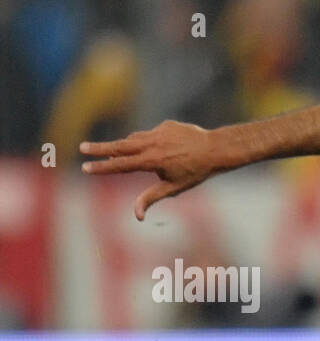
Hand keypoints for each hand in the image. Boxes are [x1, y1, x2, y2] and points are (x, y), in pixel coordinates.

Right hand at [81, 120, 221, 220]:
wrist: (215, 149)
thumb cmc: (195, 172)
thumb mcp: (173, 188)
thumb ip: (151, 198)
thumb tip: (137, 216)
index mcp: (151, 161)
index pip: (120, 165)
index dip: (102, 168)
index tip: (85, 168)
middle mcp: (151, 144)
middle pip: (119, 146)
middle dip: (99, 148)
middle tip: (82, 148)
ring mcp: (158, 132)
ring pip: (135, 139)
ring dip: (127, 147)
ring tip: (129, 156)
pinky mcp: (165, 125)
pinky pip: (152, 134)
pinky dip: (150, 142)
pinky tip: (164, 150)